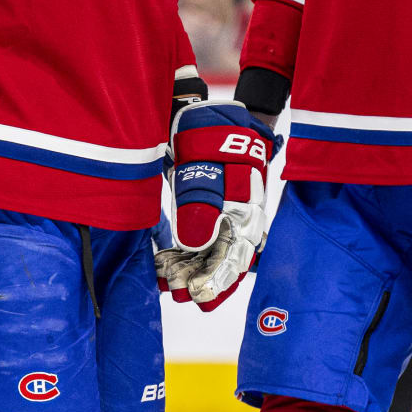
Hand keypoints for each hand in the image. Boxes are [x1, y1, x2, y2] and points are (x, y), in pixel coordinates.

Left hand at [158, 100, 277, 308]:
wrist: (215, 117)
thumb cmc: (216, 141)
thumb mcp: (208, 170)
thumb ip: (203, 207)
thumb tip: (196, 245)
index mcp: (247, 215)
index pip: (235, 258)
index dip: (216, 279)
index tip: (196, 294)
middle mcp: (238, 222)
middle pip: (220, 260)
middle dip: (198, 279)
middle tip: (175, 292)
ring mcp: (223, 219)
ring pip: (207, 254)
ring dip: (188, 269)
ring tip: (165, 281)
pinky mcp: (207, 215)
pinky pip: (196, 242)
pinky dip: (181, 254)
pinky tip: (164, 263)